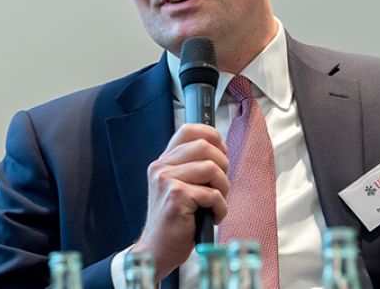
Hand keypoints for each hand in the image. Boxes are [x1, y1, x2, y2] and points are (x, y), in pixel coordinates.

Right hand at [130, 123, 229, 281]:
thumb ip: (192, 167)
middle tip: (220, 186)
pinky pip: (212, 194)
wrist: (156, 250)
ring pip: (211, 168)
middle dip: (223, 165)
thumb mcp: (180, 187)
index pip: (188, 130)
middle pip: (204, 146)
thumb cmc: (175, 221)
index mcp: (162, 162)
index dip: (211, 135)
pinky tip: (213, 217)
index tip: (222, 151)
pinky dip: (220, 208)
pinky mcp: (176, 196)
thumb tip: (220, 148)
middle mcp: (161, 167)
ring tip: (216, 204)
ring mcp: (166, 180)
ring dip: (223, 188)